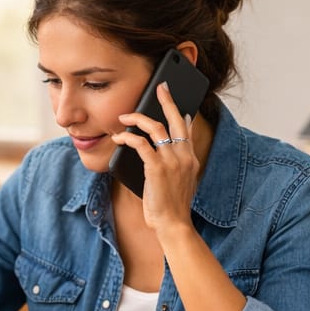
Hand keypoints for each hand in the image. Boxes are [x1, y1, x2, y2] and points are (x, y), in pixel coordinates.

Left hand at [113, 81, 199, 235]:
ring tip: (124, 116)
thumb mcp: (179, 181)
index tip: (174, 101)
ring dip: (138, 118)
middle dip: (167, 100)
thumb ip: (176, 163)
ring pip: (156, 127)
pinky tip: (119, 137)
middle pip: (176, 119)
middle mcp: (184, 155)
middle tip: (160, 87)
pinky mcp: (157, 168)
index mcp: (190, 157)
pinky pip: (141, 144)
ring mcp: (172, 160)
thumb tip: (165, 150)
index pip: (186, 128)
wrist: (173, 223)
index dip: (179, 112)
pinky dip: (128, 137)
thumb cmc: (171, 206)